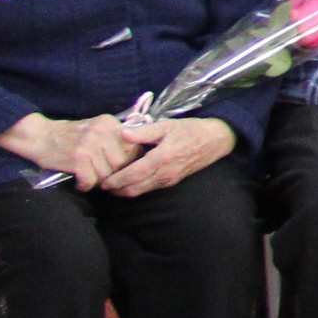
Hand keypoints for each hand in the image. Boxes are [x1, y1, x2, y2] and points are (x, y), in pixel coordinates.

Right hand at [1, 113, 135, 187]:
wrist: (39, 136)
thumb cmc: (69, 136)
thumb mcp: (96, 130)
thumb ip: (114, 140)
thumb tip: (135, 160)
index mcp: (110, 123)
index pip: (133, 148)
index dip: (128, 163)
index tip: (118, 169)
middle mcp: (102, 131)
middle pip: (121, 163)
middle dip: (114, 175)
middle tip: (103, 178)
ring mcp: (89, 144)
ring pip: (106, 174)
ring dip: (98, 182)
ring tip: (89, 179)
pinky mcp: (77, 158)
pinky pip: (90, 180)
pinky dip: (85, 185)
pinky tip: (80, 182)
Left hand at [102, 115, 235, 195]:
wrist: (216, 139)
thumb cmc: (191, 130)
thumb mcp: (167, 125)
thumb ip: (143, 131)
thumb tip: (122, 133)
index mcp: (160, 159)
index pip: (131, 176)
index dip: (114, 181)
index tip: (101, 181)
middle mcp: (164, 174)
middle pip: (133, 189)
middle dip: (116, 190)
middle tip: (102, 185)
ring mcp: (168, 180)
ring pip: (140, 192)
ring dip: (125, 191)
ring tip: (113, 185)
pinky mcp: (172, 182)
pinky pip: (149, 189)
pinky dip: (136, 188)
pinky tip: (130, 181)